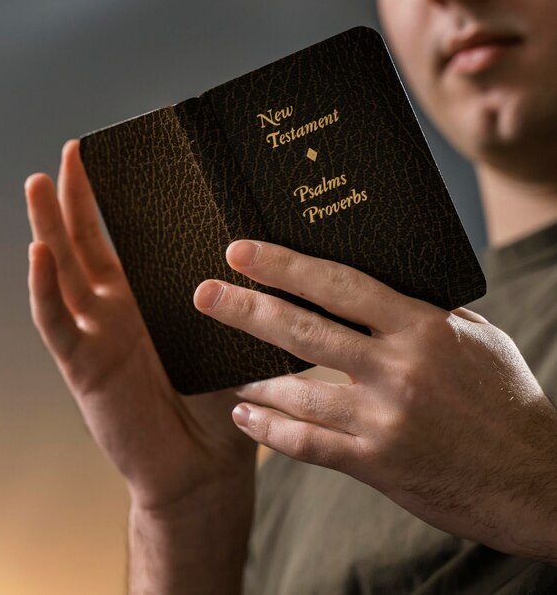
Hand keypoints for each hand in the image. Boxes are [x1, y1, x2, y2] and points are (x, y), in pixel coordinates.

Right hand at [25, 139, 255, 513]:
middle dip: (75, 199)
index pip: (124, 241)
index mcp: (148, 300)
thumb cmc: (218, 399)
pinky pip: (57, 324)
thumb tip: (254, 246)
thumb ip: (226, 297)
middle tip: (72, 152)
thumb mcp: (222, 335)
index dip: (113, 202)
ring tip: (39, 184)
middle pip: (86, 244)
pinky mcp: (83, 367)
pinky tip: (38, 255)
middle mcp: (116, 311)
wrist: (204, 462)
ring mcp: (96, 335)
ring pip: (62, 273)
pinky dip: (43, 290)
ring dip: (48, 229)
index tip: (114, 158)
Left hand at [194, 239, 556, 562]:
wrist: (535, 477)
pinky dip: (270, 430)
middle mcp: (399, 368)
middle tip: (205, 293)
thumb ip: (419, 313)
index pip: (340, 285)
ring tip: (220, 365)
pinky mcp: (377, 461)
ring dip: (253, 377)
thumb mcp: (472, 337)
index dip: (286, 265)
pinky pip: (308, 444)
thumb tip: (369, 290)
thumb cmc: (505, 398)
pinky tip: (245, 416)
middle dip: (247, 308)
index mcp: (422, 327)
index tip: (242, 251)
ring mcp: (385, 418)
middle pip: (305, 331)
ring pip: (298, 391)